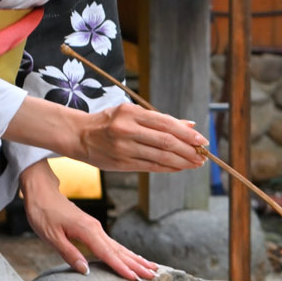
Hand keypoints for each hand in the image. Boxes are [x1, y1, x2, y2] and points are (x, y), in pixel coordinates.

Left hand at [21, 163, 158, 280]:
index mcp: (87, 231)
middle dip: (137, 264)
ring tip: (152, 267)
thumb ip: (69, 253)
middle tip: (153, 275)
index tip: (135, 278)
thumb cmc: (43, 214)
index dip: (121, 267)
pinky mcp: (93, 229)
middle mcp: (96, 229)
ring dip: (136, 258)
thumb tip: (86, 270)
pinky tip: (133, 257)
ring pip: (120, 247)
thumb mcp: (51, 236)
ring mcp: (96, 228)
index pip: (107, 254)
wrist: (42, 193)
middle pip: (120, 251)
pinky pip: (114, 244)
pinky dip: (126, 252)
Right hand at [77, 102, 208, 173]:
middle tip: (202, 156)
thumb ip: (160, 119)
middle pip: (165, 142)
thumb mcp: (132, 113)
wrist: (79, 136)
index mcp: (131, 113)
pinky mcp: (120, 164)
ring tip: (195, 164)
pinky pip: (150, 167)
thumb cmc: (109, 121)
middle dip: (188, 150)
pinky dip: (167, 168)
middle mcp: (127, 130)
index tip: (202, 141)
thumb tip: (190, 126)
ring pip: (159, 157)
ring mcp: (123, 148)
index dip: (187, 134)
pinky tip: (179, 168)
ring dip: (181, 162)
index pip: (166, 124)